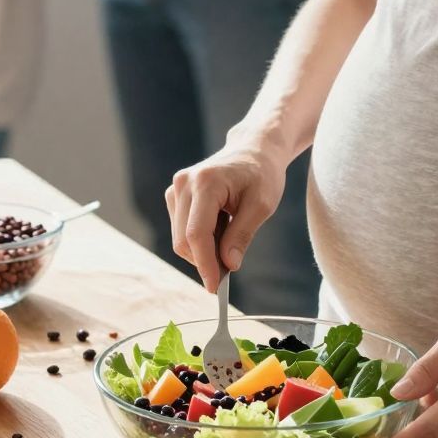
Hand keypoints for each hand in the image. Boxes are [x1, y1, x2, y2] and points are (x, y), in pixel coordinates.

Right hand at [166, 137, 287, 290]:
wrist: (254, 150)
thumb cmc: (262, 175)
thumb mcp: (262, 206)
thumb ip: (242, 235)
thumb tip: (228, 265)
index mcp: (205, 182)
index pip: (197, 233)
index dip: (205, 264)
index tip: (215, 287)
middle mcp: (183, 183)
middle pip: (184, 239)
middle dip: (205, 260)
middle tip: (231, 268)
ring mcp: (176, 189)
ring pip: (180, 238)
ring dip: (204, 249)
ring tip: (231, 234)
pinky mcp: (175, 195)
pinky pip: (182, 230)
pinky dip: (200, 240)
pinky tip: (220, 228)